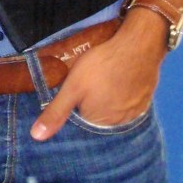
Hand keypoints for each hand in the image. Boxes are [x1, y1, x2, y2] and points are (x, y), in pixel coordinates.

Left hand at [30, 9, 166, 141]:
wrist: (138, 45)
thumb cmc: (102, 65)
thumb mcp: (72, 87)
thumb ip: (55, 112)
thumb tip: (36, 137)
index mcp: (99, 124)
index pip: (81, 125)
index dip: (76, 109)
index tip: (75, 94)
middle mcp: (119, 125)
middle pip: (99, 120)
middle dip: (92, 107)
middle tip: (91, 85)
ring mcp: (136, 113)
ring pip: (115, 112)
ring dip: (109, 102)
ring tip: (103, 83)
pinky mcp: (146, 100)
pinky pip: (130, 104)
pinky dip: (123, 96)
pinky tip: (119, 82)